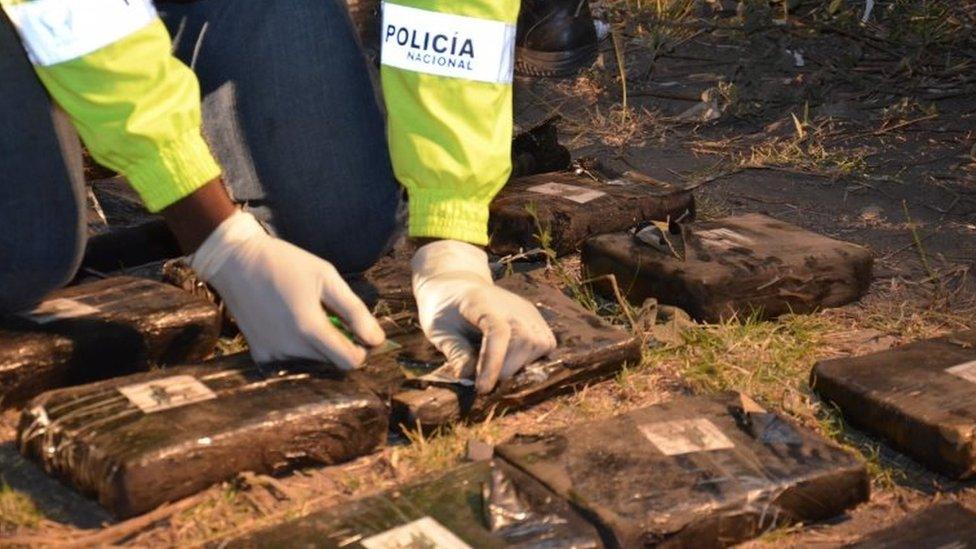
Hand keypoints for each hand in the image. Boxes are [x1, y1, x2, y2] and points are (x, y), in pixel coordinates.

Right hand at [190, 211, 384, 367]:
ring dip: (317, 347)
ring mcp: (272, 354)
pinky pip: (290, 361)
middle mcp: (290, 349)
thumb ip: (354, 311)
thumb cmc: (285, 263)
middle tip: (330, 316)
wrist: (235, 261)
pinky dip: (297, 348)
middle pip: (331, 363)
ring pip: (312, 363)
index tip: (358, 332)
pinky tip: (288, 323)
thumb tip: (377, 339)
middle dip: (338, 345)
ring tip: (305, 315)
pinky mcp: (259, 354)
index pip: (349, 361)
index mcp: (310, 329)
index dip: (360, 349)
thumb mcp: (326, 277)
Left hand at [412, 240, 556, 393]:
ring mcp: (528, 311)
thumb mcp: (439, 331)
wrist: (457, 288)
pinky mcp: (536, 319)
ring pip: (539, 344)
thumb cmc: (445, 311)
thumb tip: (468, 377)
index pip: (497, 332)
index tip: (482, 389)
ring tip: (496, 369)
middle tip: (484, 381)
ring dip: (519, 365)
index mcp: (481, 302)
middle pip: (524, 339)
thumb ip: (455, 352)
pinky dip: (532, 359)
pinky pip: (546, 344)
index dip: (493, 363)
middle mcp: (511, 304)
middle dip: (506, 368)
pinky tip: (511, 362)